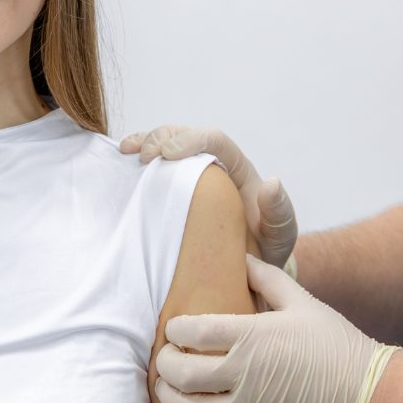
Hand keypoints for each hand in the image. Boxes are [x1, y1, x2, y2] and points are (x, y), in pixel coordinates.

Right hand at [119, 126, 298, 268]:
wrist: (249, 269)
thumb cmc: (265, 249)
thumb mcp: (280, 235)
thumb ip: (279, 212)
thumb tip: (270, 183)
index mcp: (237, 169)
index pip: (215, 140)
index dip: (192, 140)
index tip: (169, 154)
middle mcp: (211, 165)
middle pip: (184, 134)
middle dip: (162, 137)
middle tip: (145, 157)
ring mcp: (189, 177)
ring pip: (165, 143)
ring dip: (144, 141)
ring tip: (128, 152)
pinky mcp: (172, 191)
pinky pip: (153, 168)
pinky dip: (136, 159)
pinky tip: (121, 161)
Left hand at [154, 256, 400, 402]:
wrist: (369, 392)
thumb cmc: (335, 343)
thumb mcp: (302, 302)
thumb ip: (267, 278)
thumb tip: (241, 257)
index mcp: (255, 336)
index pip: (195, 332)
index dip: (175, 330)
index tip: (174, 329)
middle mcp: (248, 374)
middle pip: (184, 373)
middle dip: (165, 364)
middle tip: (164, 359)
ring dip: (170, 400)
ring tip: (166, 390)